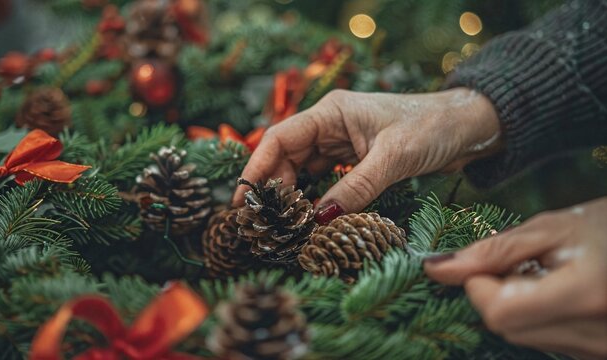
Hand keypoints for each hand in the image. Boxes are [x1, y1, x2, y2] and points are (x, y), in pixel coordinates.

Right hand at [233, 88, 500, 219]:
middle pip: (286, 157)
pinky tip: (310, 217)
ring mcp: (341, 144)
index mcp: (331, 112)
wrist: (467, 126)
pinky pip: (324, 180)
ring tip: (282, 225)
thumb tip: (321, 219)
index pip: (280, 138)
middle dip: (273, 188)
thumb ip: (356, 187)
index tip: (244, 199)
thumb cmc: (432, 127)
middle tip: (264, 222)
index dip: (257, 168)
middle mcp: (330, 126)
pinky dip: (315, 198)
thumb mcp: (393, 157)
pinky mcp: (354, 160)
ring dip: (293, 196)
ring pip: (303, 170)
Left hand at [424, 197, 606, 358]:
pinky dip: (537, 315)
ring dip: (516, 304)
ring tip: (545, 274)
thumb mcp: (552, 228)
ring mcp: (598, 349)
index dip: (479, 283)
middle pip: (506, 327)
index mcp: (585, 296)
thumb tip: (438, 268)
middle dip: (495, 292)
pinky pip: (547, 340)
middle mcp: (595, 335)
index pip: (496, 310)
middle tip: (521, 262)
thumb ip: (493, 251)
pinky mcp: (598, 352)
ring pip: (523, 336)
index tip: (488, 260)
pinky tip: (559, 291)